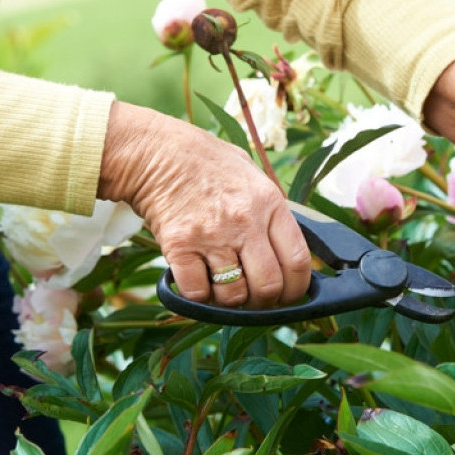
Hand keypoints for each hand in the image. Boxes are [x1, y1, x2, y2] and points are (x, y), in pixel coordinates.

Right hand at [97, 101, 310, 309]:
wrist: (157, 152)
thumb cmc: (207, 164)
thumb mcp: (252, 175)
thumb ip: (272, 212)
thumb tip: (288, 252)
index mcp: (269, 203)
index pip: (298, 261)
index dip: (296, 289)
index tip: (287, 295)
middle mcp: (245, 221)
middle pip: (268, 286)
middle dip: (263, 301)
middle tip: (252, 297)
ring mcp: (212, 235)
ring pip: (233, 295)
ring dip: (229, 300)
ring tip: (221, 285)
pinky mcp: (179, 246)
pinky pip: (197, 292)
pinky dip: (198, 296)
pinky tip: (196, 280)